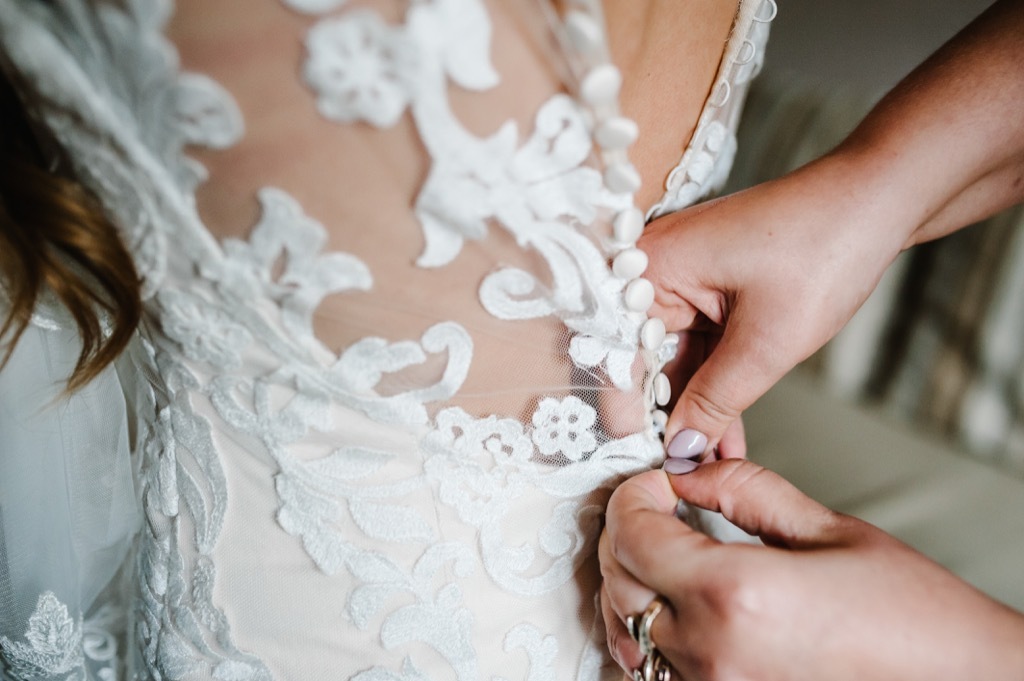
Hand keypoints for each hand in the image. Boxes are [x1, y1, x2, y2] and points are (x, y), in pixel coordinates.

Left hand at [599, 461, 1023, 680]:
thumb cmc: (911, 617)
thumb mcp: (828, 529)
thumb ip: (745, 490)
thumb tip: (689, 472)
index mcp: (735, 593)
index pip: (633, 534)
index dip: (632, 496)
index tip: (655, 484)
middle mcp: (712, 650)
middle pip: (619, 581)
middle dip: (626, 533)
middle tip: (655, 508)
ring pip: (627, 630)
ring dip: (631, 584)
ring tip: (662, 552)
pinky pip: (656, 669)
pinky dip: (649, 633)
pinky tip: (675, 606)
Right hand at [641, 155, 907, 452]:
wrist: (878, 200)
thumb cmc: (822, 248)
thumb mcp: (767, 342)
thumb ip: (716, 400)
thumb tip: (681, 447)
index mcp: (651, 266)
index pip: (617, 350)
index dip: (626, 407)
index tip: (641, 457)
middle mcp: (656, 269)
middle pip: (641, 356)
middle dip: (663, 415)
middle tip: (678, 469)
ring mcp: (686, 277)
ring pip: (674, 358)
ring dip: (693, 408)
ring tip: (707, 464)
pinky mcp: (713, 286)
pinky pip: (701, 346)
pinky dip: (714, 384)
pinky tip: (724, 434)